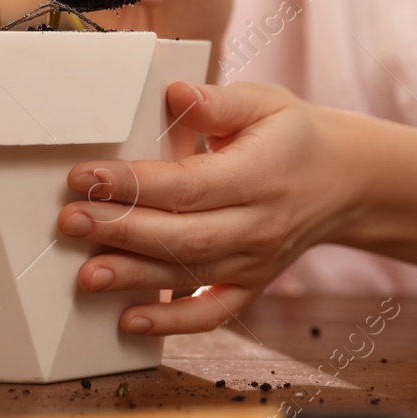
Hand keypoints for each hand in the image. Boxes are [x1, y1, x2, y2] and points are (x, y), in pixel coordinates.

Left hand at [56, 81, 360, 335]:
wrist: (345, 180)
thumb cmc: (293, 135)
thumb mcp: (265, 103)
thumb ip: (217, 102)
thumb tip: (176, 94)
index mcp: (260, 175)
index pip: (188, 185)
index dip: (133, 183)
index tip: (84, 176)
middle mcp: (259, 224)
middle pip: (184, 235)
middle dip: (122, 231)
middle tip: (70, 221)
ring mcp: (256, 261)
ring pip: (190, 274)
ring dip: (135, 276)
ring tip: (85, 272)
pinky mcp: (252, 285)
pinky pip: (212, 314)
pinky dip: (172, 324)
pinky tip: (129, 320)